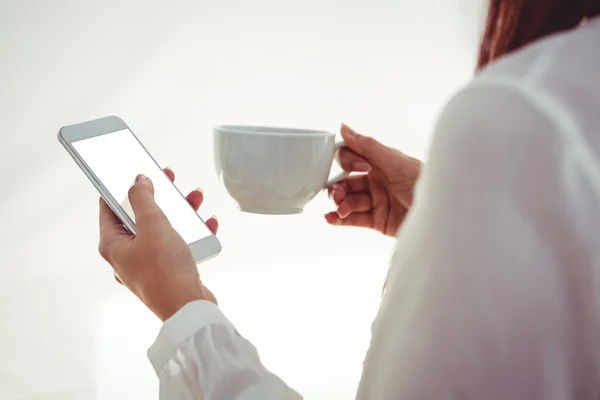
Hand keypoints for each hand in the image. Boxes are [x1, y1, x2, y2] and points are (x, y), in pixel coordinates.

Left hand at [98, 168, 218, 320]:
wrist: (189, 309)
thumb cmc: (166, 271)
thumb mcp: (153, 225)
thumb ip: (143, 199)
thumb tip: (138, 181)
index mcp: (113, 244)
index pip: (109, 206)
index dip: (121, 185)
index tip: (134, 170)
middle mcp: (126, 255)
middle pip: (139, 216)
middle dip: (159, 196)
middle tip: (169, 180)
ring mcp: (146, 265)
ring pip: (160, 228)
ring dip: (179, 212)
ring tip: (196, 199)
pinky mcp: (166, 271)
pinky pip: (176, 244)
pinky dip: (190, 232)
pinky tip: (206, 224)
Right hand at [325, 125, 421, 236]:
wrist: (442, 214)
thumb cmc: (424, 183)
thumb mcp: (394, 161)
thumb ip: (367, 146)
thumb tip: (344, 127)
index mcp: (381, 162)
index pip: (352, 158)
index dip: (348, 162)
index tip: (358, 168)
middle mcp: (378, 180)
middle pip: (347, 181)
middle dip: (338, 187)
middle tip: (338, 194)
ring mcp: (378, 201)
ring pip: (349, 201)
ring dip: (340, 203)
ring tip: (340, 209)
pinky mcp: (379, 221)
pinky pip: (355, 219)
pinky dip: (340, 219)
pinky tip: (330, 218)